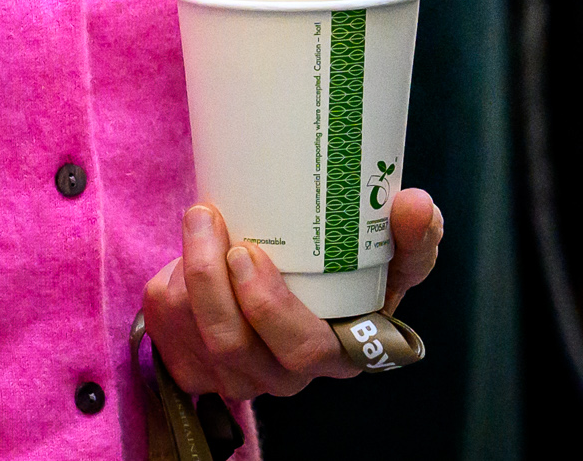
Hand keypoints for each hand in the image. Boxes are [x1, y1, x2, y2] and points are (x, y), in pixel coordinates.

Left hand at [142, 192, 442, 400]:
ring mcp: (239, 377)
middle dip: (214, 285)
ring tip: (199, 220)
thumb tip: (414, 205)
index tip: (248, 252)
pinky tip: (184, 259)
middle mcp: (285, 374)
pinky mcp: (198, 368)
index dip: (271, 309)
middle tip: (211, 222)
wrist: (291, 273)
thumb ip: (414, 236)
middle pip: (239, 348)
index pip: (306, 349)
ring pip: (198, 337)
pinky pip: (169, 334)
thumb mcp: (392, 255)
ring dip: (188, 275)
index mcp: (338, 352)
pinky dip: (168, 290)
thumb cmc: (349, 270)